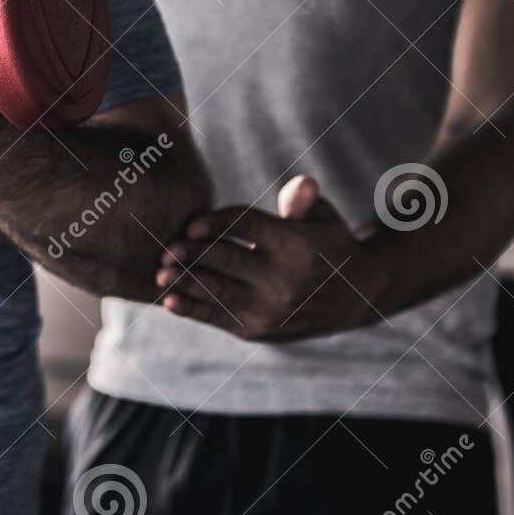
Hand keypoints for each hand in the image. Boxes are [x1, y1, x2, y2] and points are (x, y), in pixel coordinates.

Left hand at [155, 176, 382, 341]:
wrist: (354, 298)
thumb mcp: (325, 218)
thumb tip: (301, 184)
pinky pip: (218, 318)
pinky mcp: (258, 330)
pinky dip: (193, 310)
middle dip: (192, 253)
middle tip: (165, 248)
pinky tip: (169, 300)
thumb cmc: (329, 245)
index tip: (190, 223)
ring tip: (159, 274)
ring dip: (185, 282)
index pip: (248, 227)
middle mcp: (283, 278)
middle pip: (228, 260)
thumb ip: (303, 201)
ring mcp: (270, 308)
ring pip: (219, 291)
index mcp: (295, 244)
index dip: (217, 223)